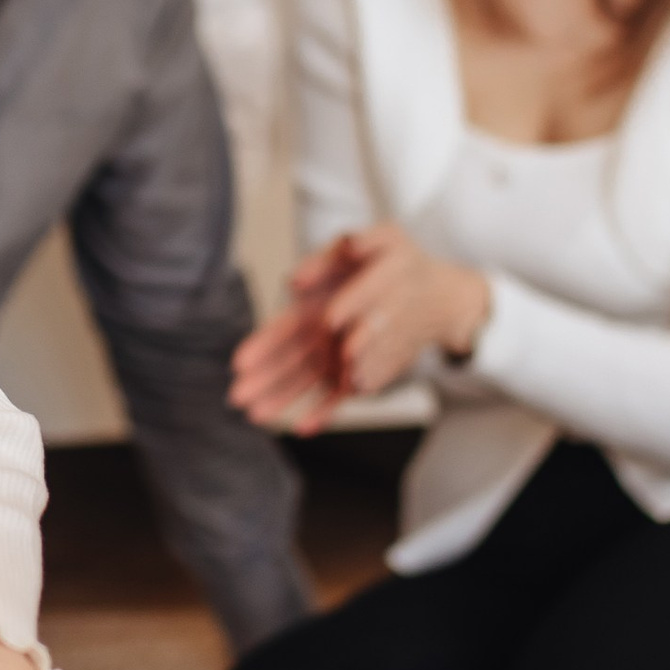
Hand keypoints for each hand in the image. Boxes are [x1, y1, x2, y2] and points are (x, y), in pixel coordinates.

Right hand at [229, 226, 489, 433]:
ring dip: (281, 399)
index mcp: (316, 305)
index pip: (282, 328)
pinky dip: (322, 412)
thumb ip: (348, 247)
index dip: (261, 344)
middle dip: (261, 379)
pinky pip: (338, 398)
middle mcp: (321, 336)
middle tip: (237, 396)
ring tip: (256, 415)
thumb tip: (298, 278)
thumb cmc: (398, 262)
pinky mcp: (360, 376)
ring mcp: (337, 358)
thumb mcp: (380, 241)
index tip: (241, 361)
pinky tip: (304, 428)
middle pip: (285, 361)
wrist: (432, 288)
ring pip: (304, 383)